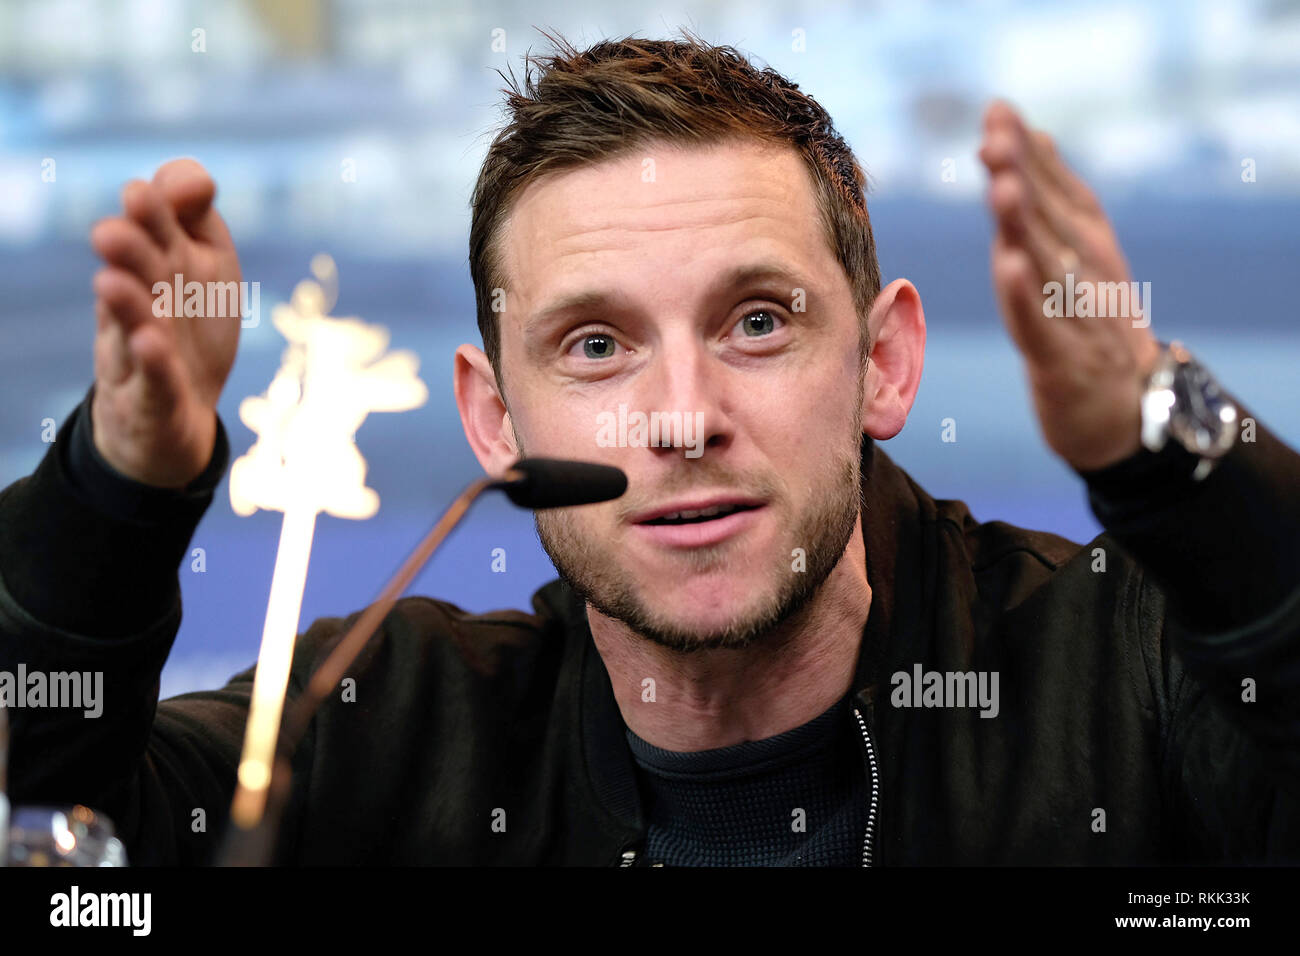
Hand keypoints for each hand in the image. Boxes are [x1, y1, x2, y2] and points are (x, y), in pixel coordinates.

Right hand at [89, 159, 241, 486]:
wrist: (174, 414)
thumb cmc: (191, 326)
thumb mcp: (208, 265)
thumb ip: (198, 216)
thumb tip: (190, 180)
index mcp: (162, 259)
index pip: (156, 220)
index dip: (165, 203)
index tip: (183, 195)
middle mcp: (145, 296)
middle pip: (137, 268)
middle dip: (129, 249)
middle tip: (112, 232)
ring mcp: (142, 347)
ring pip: (132, 322)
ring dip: (125, 304)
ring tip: (111, 283)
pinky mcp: (151, 395)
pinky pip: (153, 379)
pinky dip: (152, 362)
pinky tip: (150, 343)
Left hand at [978, 101, 1160, 471]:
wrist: (1131, 413)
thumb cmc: (1093, 328)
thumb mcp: (1077, 257)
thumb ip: (1052, 198)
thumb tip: (1031, 134)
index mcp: (1087, 248)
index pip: (1055, 191)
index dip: (1027, 151)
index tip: (997, 109)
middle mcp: (1088, 275)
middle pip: (1049, 220)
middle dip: (1021, 176)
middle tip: (994, 136)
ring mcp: (1079, 318)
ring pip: (1047, 266)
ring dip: (1024, 226)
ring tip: (1002, 186)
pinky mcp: (1063, 364)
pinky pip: (1041, 327)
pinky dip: (1026, 297)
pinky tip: (1009, 266)